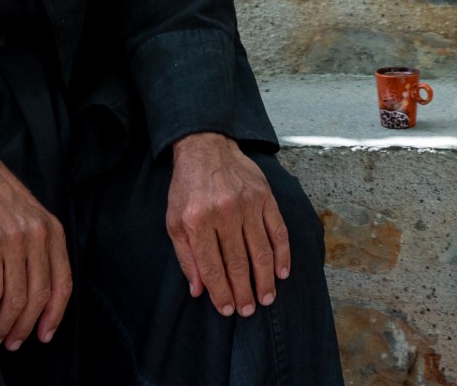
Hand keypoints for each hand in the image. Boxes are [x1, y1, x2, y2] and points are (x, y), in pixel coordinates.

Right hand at [0, 122, 70, 350]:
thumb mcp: (31, 214)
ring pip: (15, 297)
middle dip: (25, 327)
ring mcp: (12, 238)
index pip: (62, 284)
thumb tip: (41, 292)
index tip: (44, 335)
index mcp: (52, 230)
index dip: (55, 315)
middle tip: (13, 343)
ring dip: (4, 325)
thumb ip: (40, 246)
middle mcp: (37, 234)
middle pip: (38, 296)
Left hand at [165, 132, 290, 317]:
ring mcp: (247, 204)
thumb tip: (198, 290)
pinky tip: (282, 272)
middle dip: (244, 292)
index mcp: (197, 220)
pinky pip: (277, 231)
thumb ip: (186, 256)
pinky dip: (282, 254)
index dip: (221, 293)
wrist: (205, 147)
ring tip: (266, 298)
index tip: (227, 310)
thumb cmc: (187, 187)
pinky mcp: (265, 196)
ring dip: (265, 279)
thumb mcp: (174, 221)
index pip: (212, 267)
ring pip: (261, 251)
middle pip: (238, 263)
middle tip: (248, 310)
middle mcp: (224, 212)